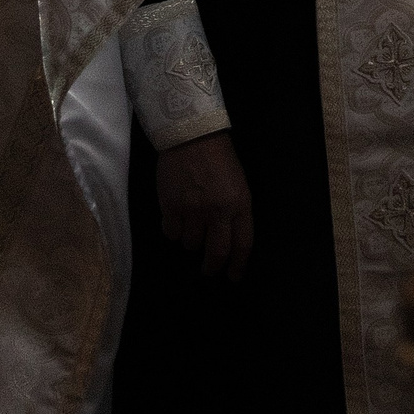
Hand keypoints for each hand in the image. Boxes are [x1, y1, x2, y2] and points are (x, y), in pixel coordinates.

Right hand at [159, 130, 254, 278]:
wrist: (193, 137)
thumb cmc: (221, 160)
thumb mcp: (239, 185)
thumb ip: (236, 211)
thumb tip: (229, 238)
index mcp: (240, 204)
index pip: (243, 244)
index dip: (238, 265)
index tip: (234, 276)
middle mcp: (218, 211)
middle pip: (216, 252)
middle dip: (212, 267)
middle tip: (209, 270)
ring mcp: (193, 210)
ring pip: (191, 244)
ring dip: (191, 243)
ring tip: (192, 231)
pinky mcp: (170, 207)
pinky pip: (171, 233)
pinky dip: (174, 232)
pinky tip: (177, 222)